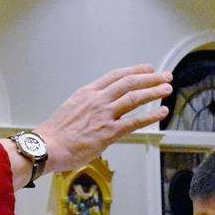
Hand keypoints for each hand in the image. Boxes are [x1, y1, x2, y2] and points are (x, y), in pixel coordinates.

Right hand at [37, 65, 170, 173]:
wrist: (48, 146)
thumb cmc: (56, 133)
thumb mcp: (72, 108)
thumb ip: (89, 105)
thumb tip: (101, 109)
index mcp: (88, 92)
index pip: (116, 76)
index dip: (134, 70)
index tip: (147, 69)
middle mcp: (98, 100)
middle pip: (129, 82)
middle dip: (150, 78)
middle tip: (164, 76)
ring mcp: (104, 115)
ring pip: (135, 97)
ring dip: (153, 92)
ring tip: (166, 89)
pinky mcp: (109, 132)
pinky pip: (135, 121)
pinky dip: (150, 116)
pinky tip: (161, 112)